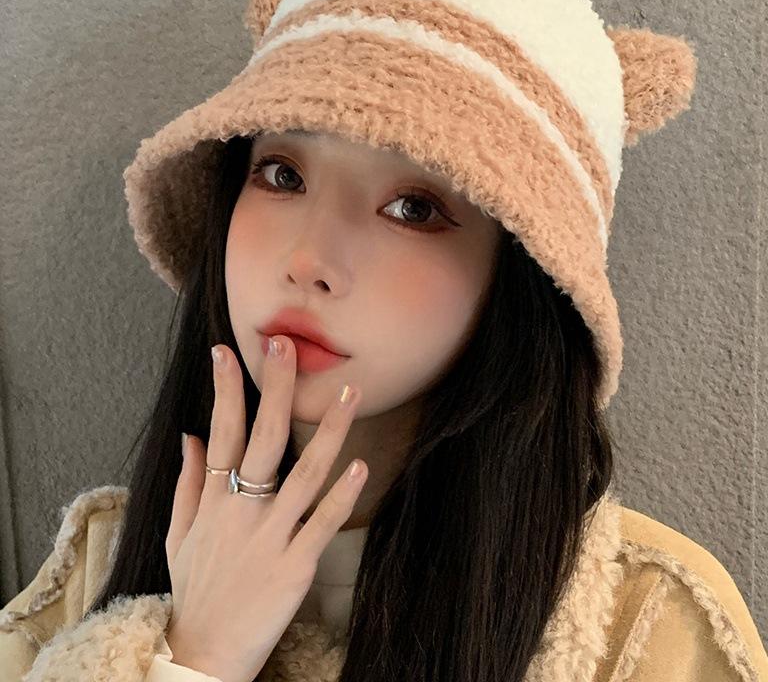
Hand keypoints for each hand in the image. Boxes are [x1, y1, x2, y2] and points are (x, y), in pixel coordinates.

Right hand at [164, 336, 367, 681]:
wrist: (202, 654)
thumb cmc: (194, 590)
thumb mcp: (177, 535)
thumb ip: (186, 483)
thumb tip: (190, 437)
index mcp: (212, 501)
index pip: (219, 431)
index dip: (225, 389)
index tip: (228, 351)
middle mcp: (240, 510)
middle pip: (260, 437)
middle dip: (275, 387)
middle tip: (286, 345)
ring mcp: (270, 536)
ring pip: (304, 472)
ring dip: (329, 430)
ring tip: (350, 392)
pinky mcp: (296, 564)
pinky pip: (323, 522)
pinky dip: (342, 494)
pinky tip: (360, 465)